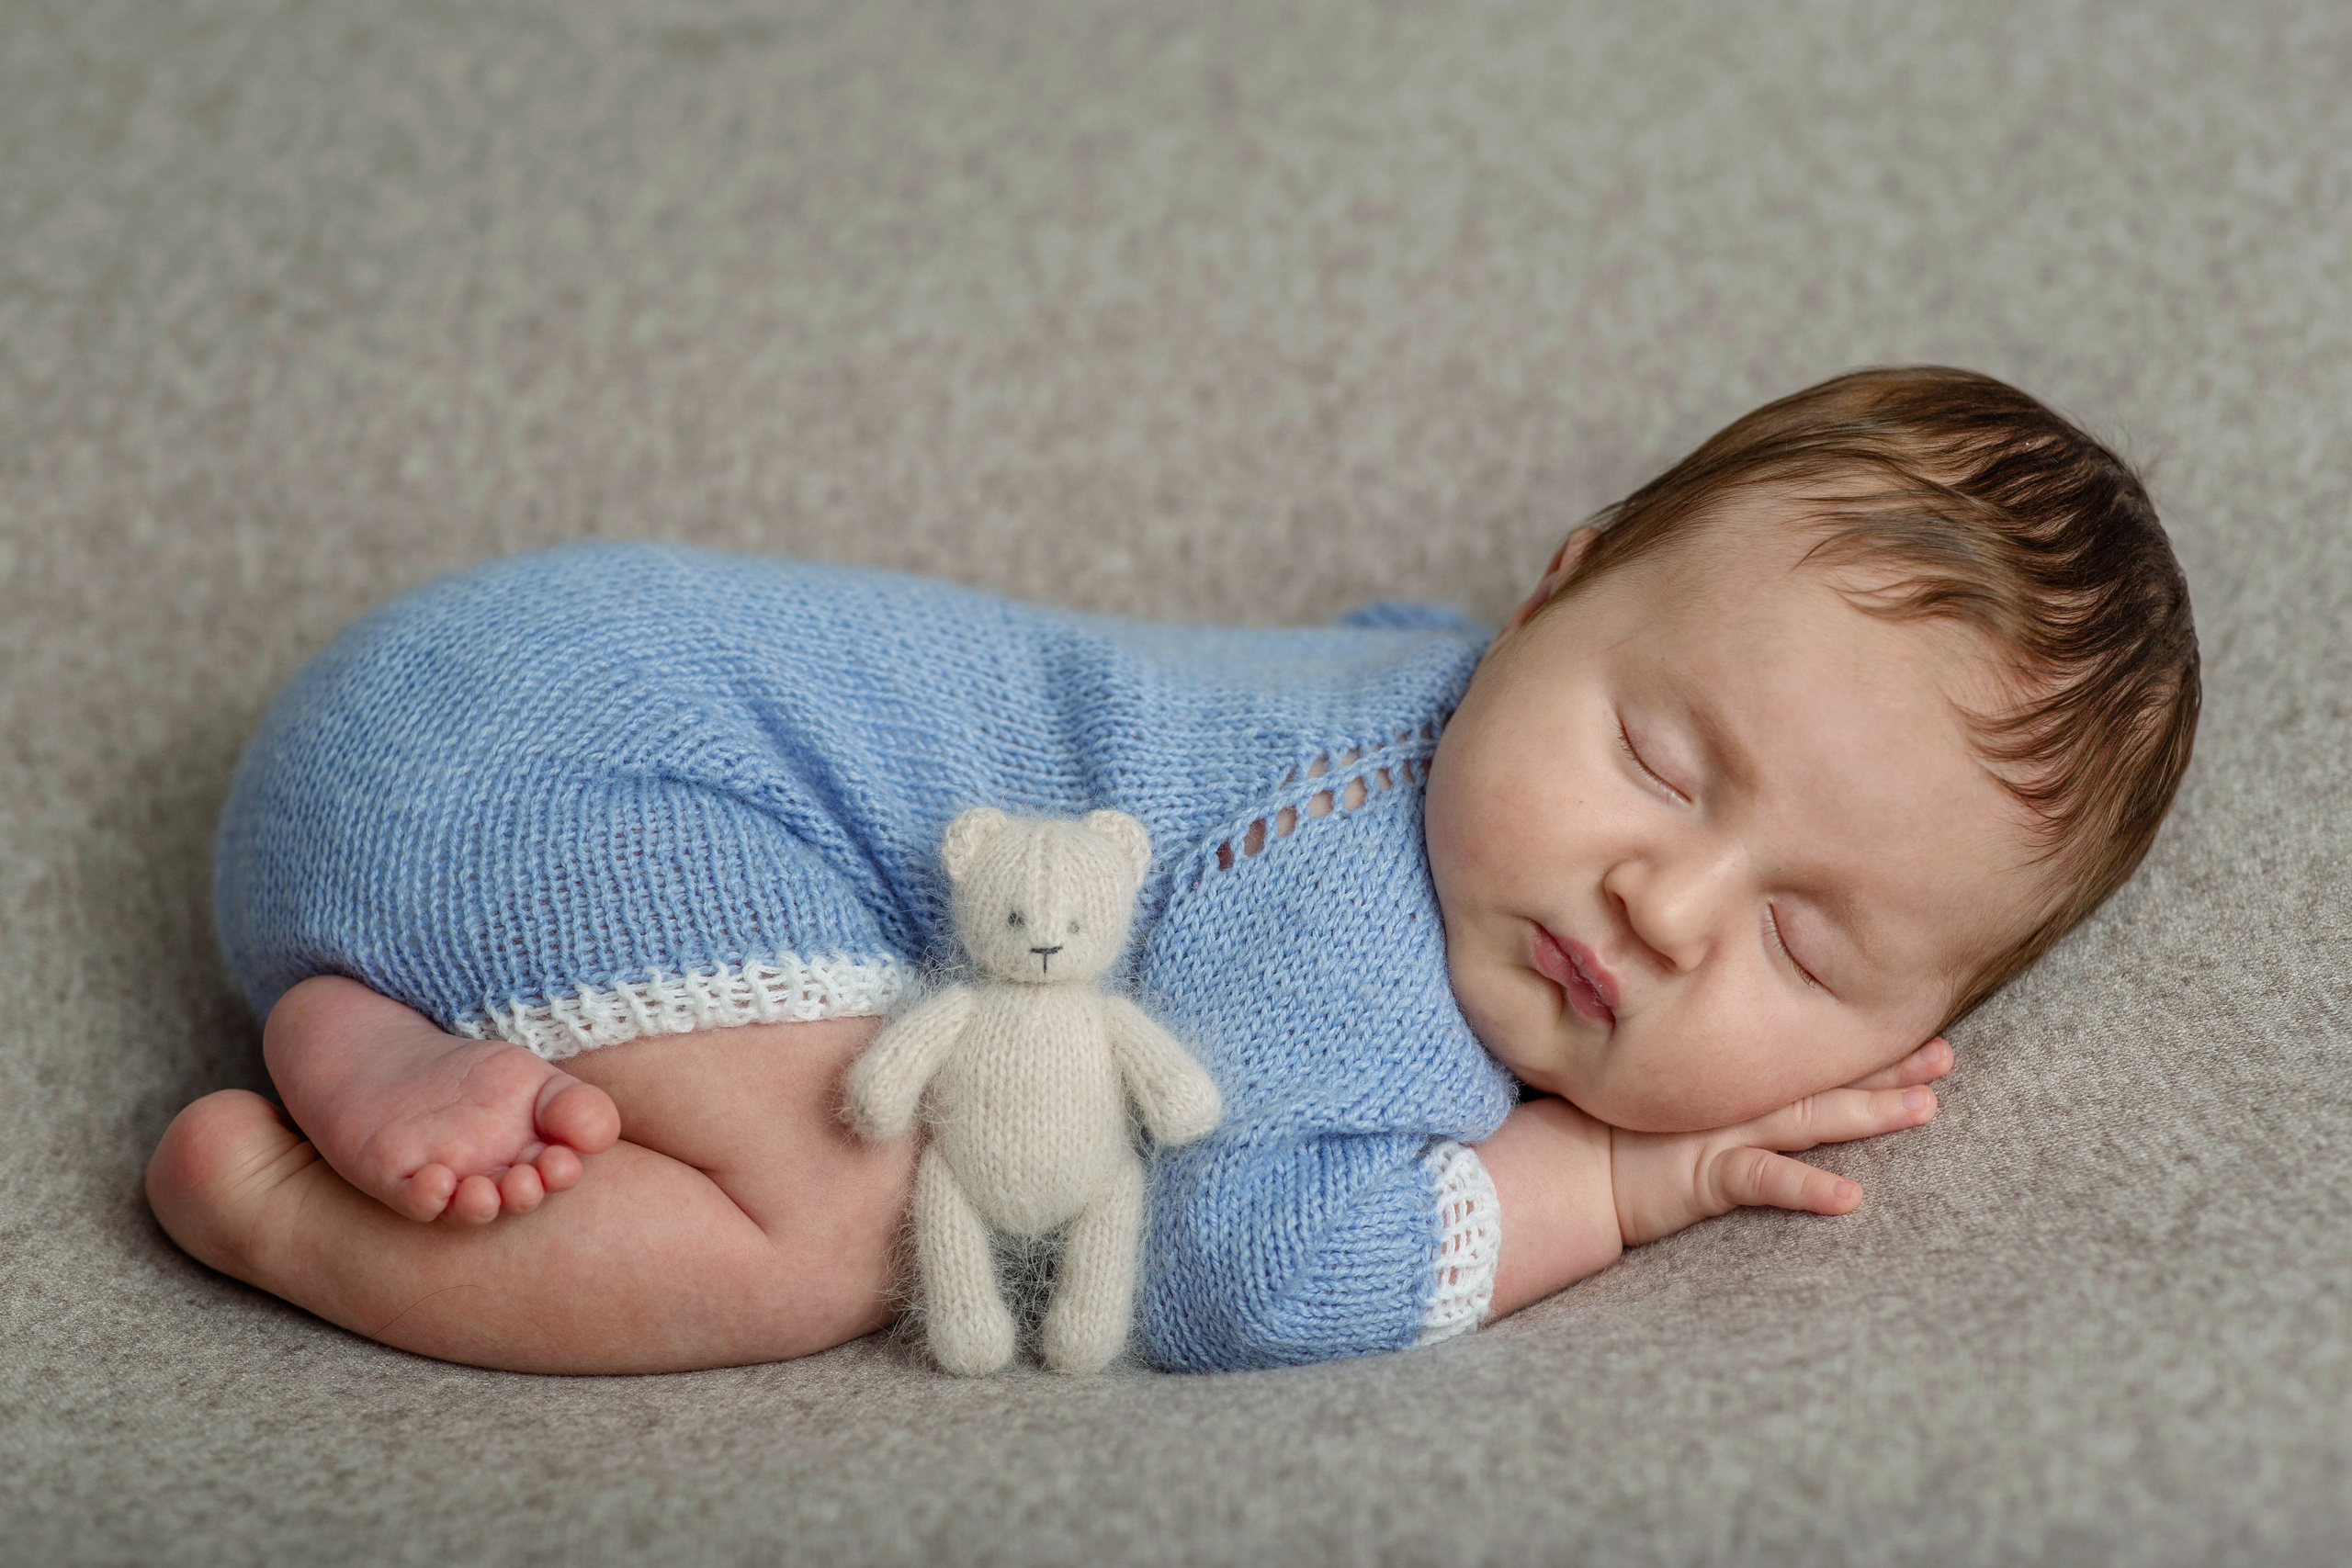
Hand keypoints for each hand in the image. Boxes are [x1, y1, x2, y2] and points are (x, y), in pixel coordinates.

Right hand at [1608, 1036, 1951, 1247]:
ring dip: (1869, 1112)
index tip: (1918, 1023)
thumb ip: (1704, 1066)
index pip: (1807, 1054)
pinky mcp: (1705, 1176)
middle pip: (1824, 1078)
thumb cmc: (1609, 1128)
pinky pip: (1763, 1181)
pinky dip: (1805, 1189)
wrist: (1565, 1169)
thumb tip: (1740, 1048)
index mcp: (1732, 1079)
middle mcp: (1736, 1099)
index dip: (1863, 1043)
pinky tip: (1850, 1198)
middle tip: (1947, 1056)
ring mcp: (1723, 1134)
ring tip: (1925, 1107)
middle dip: (1888, 1067)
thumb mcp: (1665, 1088)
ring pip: (1810, 1118)